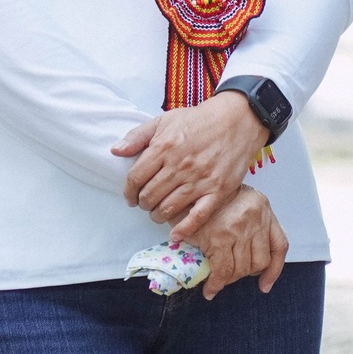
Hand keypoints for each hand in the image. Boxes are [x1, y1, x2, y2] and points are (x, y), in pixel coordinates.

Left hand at [113, 92, 270, 241]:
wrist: (237, 120)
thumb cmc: (199, 120)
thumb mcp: (164, 120)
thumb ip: (137, 136)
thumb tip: (115, 151)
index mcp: (164, 147)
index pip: (135, 178)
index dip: (128, 191)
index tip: (130, 196)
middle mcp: (180, 165)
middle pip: (150, 196)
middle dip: (142, 203)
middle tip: (145, 203)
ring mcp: (200, 179)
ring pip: (169, 208)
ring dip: (157, 215)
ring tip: (157, 212)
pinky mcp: (218, 190)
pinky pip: (198, 216)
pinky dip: (184, 229)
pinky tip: (175, 234)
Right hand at [187, 186, 287, 298]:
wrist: (183, 190)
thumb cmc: (207, 199)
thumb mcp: (238, 202)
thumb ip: (250, 224)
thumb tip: (252, 261)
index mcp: (262, 207)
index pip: (279, 244)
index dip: (274, 269)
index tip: (265, 285)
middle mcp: (255, 217)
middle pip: (261, 261)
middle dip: (246, 273)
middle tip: (231, 274)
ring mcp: (238, 228)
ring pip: (242, 268)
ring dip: (230, 279)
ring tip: (219, 280)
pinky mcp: (219, 237)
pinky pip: (223, 270)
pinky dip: (216, 284)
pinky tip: (210, 289)